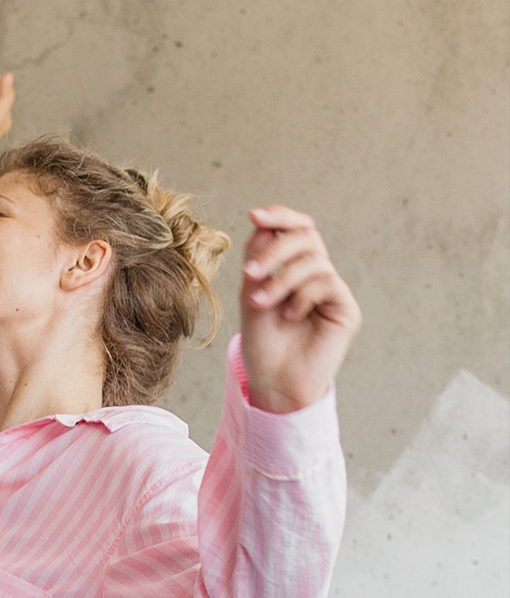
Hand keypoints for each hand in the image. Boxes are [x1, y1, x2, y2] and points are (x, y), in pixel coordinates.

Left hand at [239, 206, 360, 411]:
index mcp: (296, 268)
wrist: (273, 382)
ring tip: (261, 303)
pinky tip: (290, 316)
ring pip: (314, 260)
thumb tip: (263, 224)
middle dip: (275, 249)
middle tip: (250, 273)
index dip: (280, 216)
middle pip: (307, 236)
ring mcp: (333, 292)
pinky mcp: (346, 310)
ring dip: (281, 279)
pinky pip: (326, 283)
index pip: (297, 229)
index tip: (254, 215)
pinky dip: (301, 295)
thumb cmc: (262, 343)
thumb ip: (258, 260)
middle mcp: (318, 275)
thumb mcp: (252, 295)